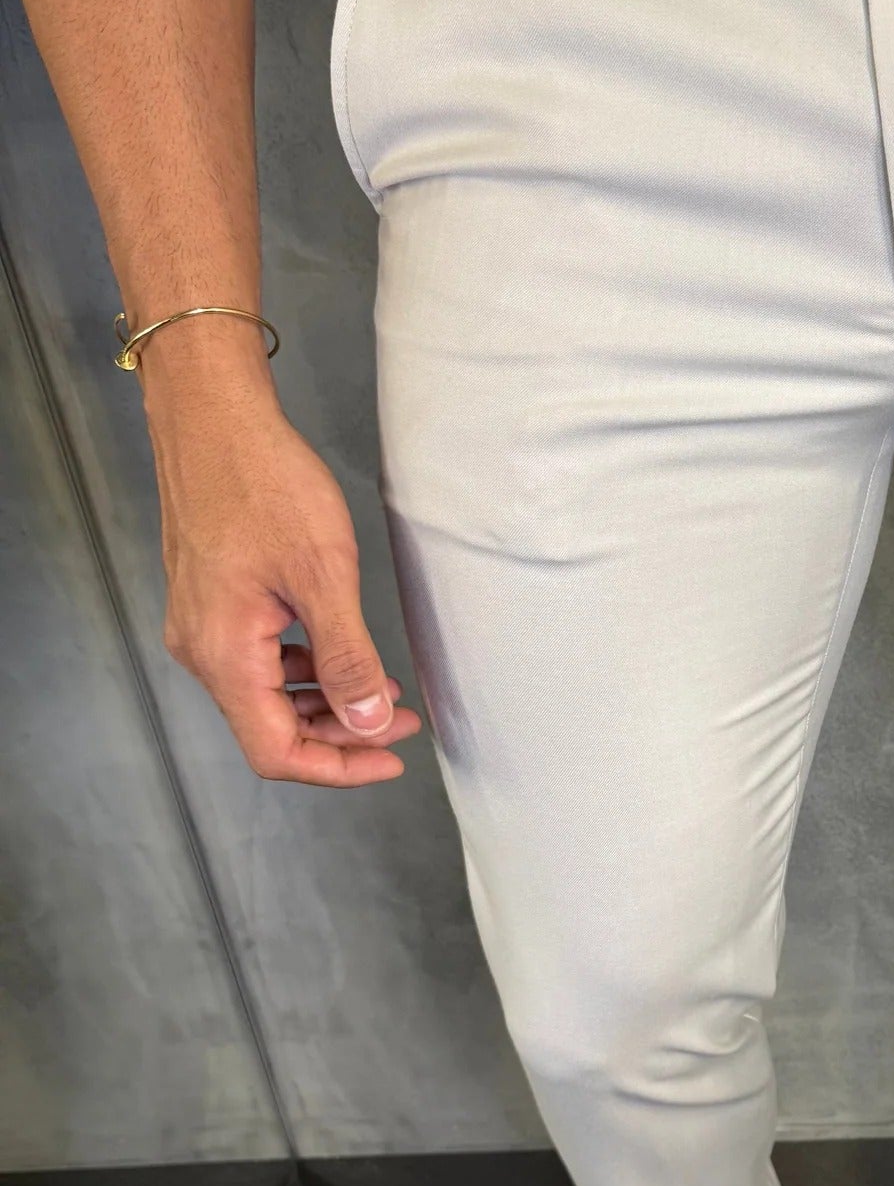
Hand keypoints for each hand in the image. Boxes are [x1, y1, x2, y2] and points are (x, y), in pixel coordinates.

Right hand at [141, 329, 421, 785]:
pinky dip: (303, 669)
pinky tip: (341, 655)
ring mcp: (201, 625)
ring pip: (265, 696)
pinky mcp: (210, 602)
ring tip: (380, 692)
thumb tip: (368, 721)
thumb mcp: (323, 574)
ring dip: (324, 703)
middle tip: (400, 722)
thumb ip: (347, 657)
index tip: (390, 757)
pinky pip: (257, 660)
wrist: (213, 418)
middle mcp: (202, 649)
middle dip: (341, 736)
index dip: (338, 767)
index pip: (276, 751)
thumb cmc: (264, 482)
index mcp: (224, 654)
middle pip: (271, 730)